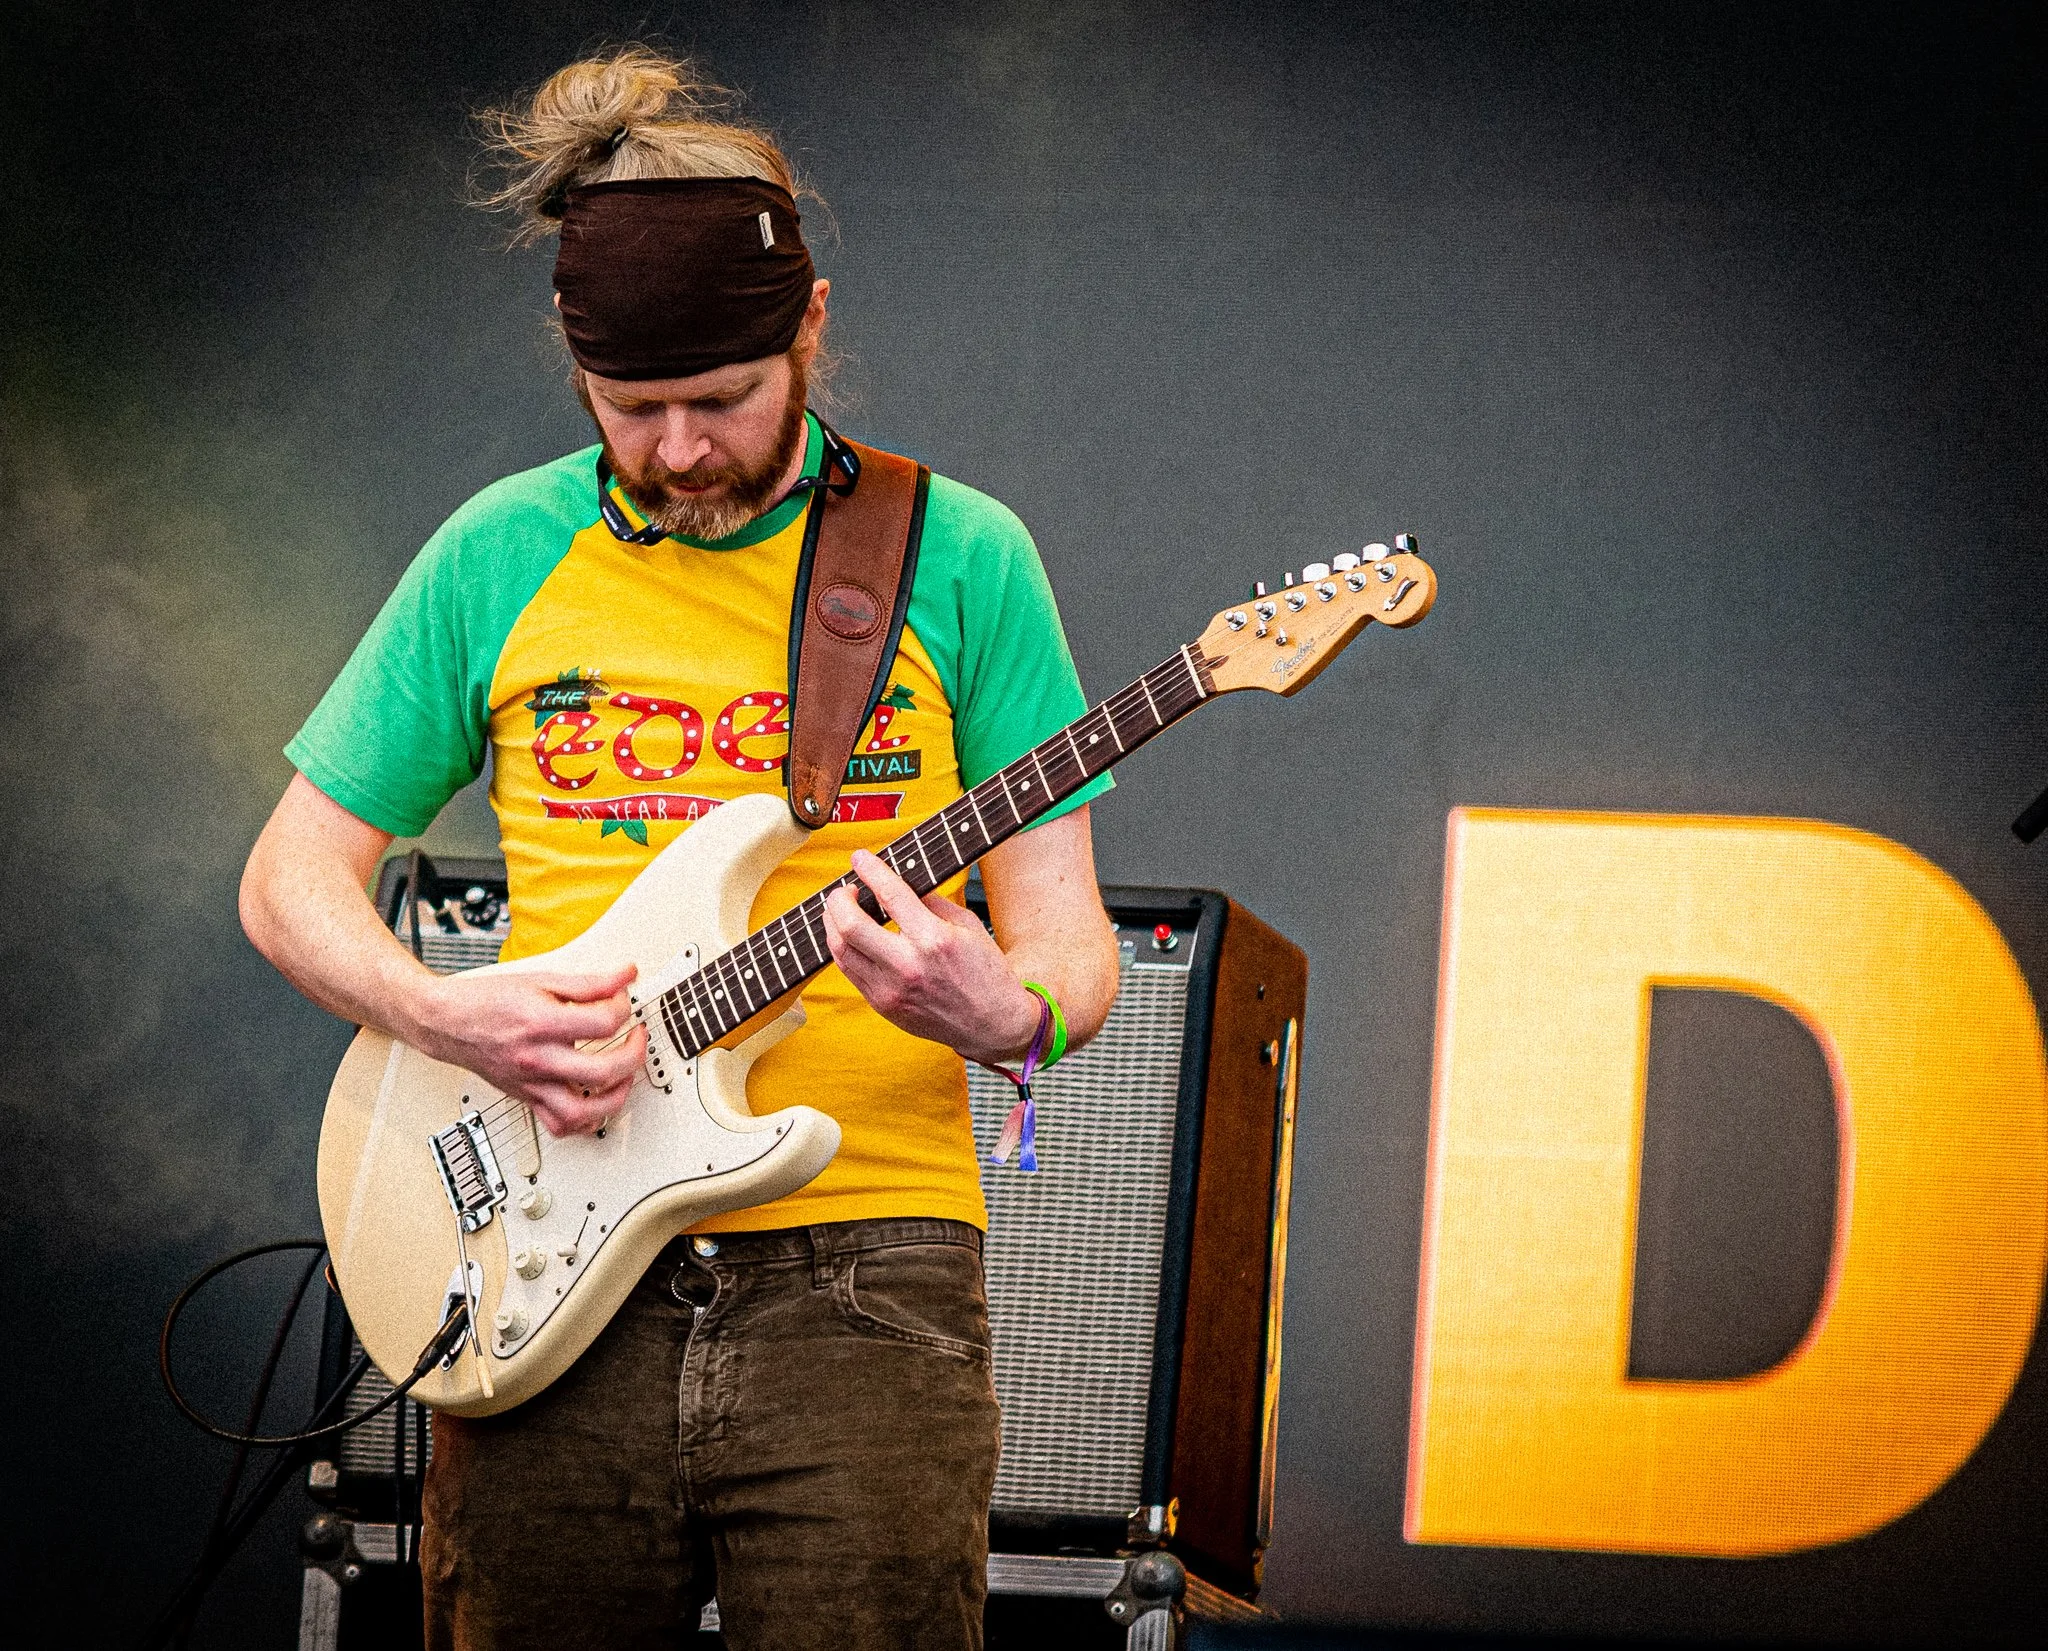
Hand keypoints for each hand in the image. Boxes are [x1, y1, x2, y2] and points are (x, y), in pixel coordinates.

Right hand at [404, 962, 646, 1137]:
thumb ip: (589, 982)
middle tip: (637, 1038)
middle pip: (602, 1071)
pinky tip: (597, 1104)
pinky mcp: (527, 1098)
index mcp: (541, 1024)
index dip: (623, 1007)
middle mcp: (537, 1059)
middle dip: (633, 1054)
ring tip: (625, 1077)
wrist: (447, 1022)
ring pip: (582, 1113)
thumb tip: (626, 976)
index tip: (623, 1000)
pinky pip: (560, 1125)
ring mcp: (532, 1084)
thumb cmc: (488, 1001)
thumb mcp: (541, 979)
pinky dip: (585, 1122)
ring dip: (616, 1098)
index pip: (603, 1023)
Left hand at [824, 850, 1041, 1063]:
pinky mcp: (883, 1005)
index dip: (870, 870)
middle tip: (846, 889)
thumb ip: (931, 902)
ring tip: (842, 911)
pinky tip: (851, 937)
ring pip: (841, 949)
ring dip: (833, 923)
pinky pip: (849, 971)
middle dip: (838, 899)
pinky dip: (844, 947)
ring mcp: (892, 989)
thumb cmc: (985, 973)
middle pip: (849, 925)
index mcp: (935, 939)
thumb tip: (899, 883)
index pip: (890, 895)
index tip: (860, 858)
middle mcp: (908, 965)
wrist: (992, 1024)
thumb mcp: (968, 926)